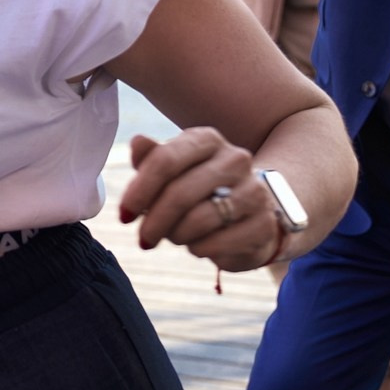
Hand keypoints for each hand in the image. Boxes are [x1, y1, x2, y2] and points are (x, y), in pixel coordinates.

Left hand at [117, 130, 285, 270]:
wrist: (252, 213)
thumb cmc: (199, 190)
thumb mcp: (173, 172)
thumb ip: (152, 159)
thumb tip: (137, 142)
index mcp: (206, 140)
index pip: (164, 160)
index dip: (139, 192)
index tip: (125, 216)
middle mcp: (235, 159)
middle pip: (180, 193)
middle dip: (154, 222)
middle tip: (145, 238)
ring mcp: (254, 190)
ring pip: (199, 219)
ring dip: (178, 235)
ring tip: (176, 237)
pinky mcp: (264, 223)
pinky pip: (218, 243)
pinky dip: (200, 249)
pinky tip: (198, 246)